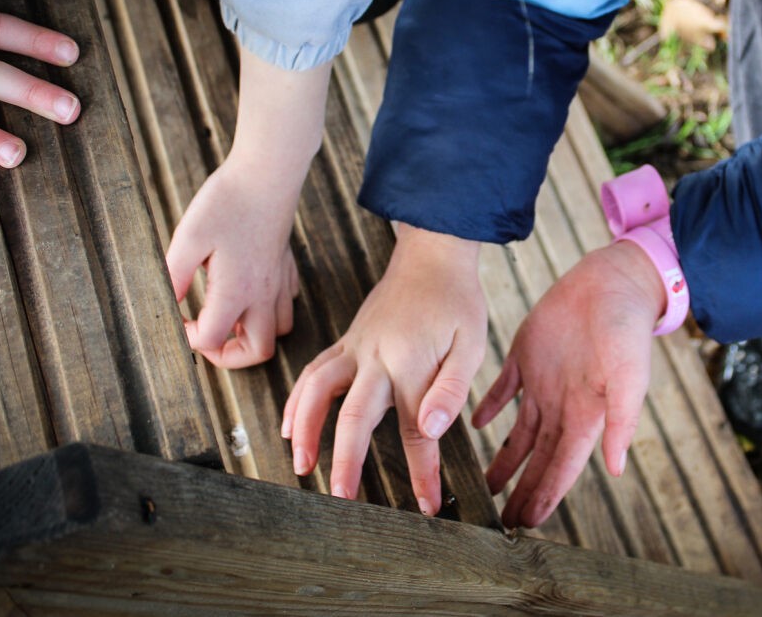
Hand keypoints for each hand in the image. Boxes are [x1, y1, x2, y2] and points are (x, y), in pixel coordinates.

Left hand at [166, 152, 300, 367]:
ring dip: (253, 335)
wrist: (267, 173)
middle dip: (231, 356)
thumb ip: (174, 277)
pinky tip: (251, 293)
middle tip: (208, 339)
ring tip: (229, 319)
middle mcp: (263, 294)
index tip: (177, 320)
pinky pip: (287, 302)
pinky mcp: (286, 266)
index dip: (189, 339)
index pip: (213, 339)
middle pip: (259, 350)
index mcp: (236, 292)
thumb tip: (166, 305)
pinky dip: (270, 310)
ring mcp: (279, 280)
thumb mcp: (188, 238)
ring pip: (280, 329)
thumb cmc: (227, 202)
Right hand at [282, 226, 485, 515]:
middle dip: (346, 461)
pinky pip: (313, 372)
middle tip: (342, 499)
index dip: (422, 472)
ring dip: (306, 429)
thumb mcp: (471, 344)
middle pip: (353, 416)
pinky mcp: (346, 342)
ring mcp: (356, 348)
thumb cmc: (457, 303)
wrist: (432, 257)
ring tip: (301, 466)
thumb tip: (431, 430)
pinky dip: (297, 401)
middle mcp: (376, 357)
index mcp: (412, 363)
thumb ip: (452, 390)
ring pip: (319, 390)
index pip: (416, 431)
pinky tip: (290, 427)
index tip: (427, 505)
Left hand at [471, 241, 664, 527]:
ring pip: (516, 432)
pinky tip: (473, 425)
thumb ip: (623, 420)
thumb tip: (616, 469)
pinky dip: (488, 407)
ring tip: (482, 486)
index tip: (526, 523)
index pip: (562, 466)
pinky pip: (502, 389)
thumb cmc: (629, 329)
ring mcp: (542, 381)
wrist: (613, 282)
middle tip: (497, 521)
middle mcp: (563, 404)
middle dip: (520, 489)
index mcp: (588, 414)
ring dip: (501, 459)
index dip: (545, 495)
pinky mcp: (525, 355)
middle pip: (536, 457)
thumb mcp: (631, 375)